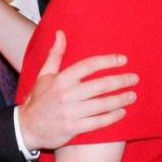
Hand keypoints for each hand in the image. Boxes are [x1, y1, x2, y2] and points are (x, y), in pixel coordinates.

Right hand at [19, 31, 137, 150]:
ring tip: (132, 95)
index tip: (123, 59)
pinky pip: (98, 122)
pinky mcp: (73, 128)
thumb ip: (55, 54)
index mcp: (60, 79)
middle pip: (99, 85)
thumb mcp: (44, 74)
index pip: (88, 65)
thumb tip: (60, 33)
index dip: (107, 61)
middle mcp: (66, 95)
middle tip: (134, 78)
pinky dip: (112, 117)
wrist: (28, 127)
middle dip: (120, 81)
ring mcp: (70, 113)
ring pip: (102, 104)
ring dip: (120, 99)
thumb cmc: (39, 99)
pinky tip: (122, 112)